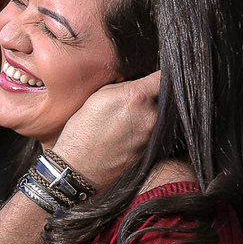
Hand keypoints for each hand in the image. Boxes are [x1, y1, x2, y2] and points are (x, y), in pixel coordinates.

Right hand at [53, 70, 159, 190]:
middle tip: (136, 102)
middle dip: (154, 96)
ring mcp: (153, 136)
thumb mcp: (99, 97)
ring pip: (161, 117)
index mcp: (137, 97)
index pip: (163, 76)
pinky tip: (129, 135)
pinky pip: (156, 134)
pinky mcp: (152, 152)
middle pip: (164, 98)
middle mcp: (151, 116)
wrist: (78, 169)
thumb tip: (142, 82)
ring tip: (129, 121)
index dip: (161, 74)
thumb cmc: (82, 132)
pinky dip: (147, 132)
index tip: (157, 76)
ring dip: (151, 115)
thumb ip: (126, 86)